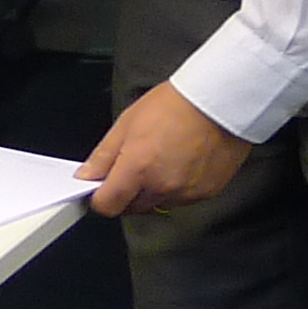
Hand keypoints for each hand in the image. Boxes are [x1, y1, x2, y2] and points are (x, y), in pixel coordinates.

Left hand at [79, 82, 249, 216]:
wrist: (220, 101)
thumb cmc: (176, 105)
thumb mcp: (127, 123)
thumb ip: (104, 156)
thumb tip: (87, 175)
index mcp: (138, 169)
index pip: (108, 205)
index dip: (101, 198)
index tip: (101, 189)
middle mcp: (162, 186)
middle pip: (132, 207)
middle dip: (126, 193)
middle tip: (132, 167)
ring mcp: (186, 192)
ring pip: (157, 204)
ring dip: (152, 191)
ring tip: (161, 160)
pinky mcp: (206, 192)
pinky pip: (182, 200)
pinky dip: (176, 189)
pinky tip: (180, 164)